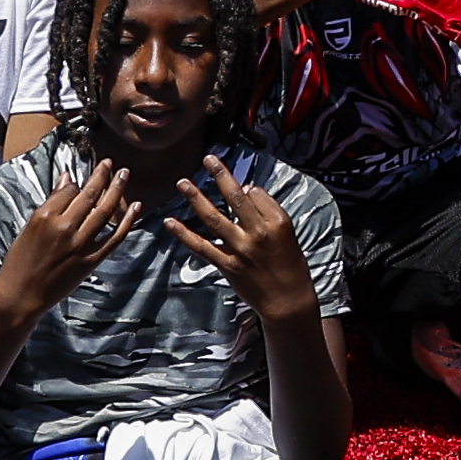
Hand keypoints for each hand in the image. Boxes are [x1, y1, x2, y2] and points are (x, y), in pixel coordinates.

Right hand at [0, 160, 144, 315]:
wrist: (21, 295)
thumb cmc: (20, 262)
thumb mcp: (29, 227)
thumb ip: (50, 203)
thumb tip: (66, 179)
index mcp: (45, 216)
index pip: (69, 190)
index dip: (78, 182)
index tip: (85, 177)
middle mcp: (64, 227)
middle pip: (89, 195)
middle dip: (102, 176)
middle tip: (111, 163)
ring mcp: (80, 244)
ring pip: (105, 211)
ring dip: (117, 190)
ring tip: (124, 174)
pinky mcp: (91, 260)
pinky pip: (114, 237)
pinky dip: (127, 221)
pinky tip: (136, 206)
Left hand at [158, 160, 322, 320]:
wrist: (287, 300)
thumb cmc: (289, 264)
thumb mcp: (288, 232)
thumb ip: (268, 209)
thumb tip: (247, 190)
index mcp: (276, 223)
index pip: (256, 194)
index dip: (244, 185)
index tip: (231, 175)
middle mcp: (257, 234)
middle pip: (235, 199)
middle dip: (220, 176)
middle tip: (207, 160)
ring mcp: (240, 250)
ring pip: (214, 219)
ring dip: (196, 199)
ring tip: (183, 183)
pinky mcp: (226, 266)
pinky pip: (201, 247)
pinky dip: (184, 234)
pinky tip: (171, 222)